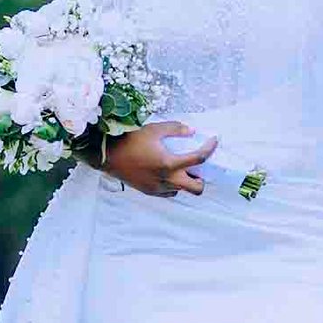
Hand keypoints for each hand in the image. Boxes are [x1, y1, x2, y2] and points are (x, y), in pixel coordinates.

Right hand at [99, 122, 217, 197]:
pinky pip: (169, 192)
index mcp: (169, 163)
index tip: (214, 141)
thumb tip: (191, 131)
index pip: (198, 158)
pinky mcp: (150, 191)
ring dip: (186, 180)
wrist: (108, 156)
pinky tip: (167, 173)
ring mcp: (158, 188)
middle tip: (197, 165)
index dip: (210, 148)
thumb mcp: (154, 129)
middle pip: (197, 188)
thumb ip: (175, 129)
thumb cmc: (130, 141)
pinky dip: (173, 185)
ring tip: (181, 168)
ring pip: (182, 191)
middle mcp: (166, 179)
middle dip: (202, 178)